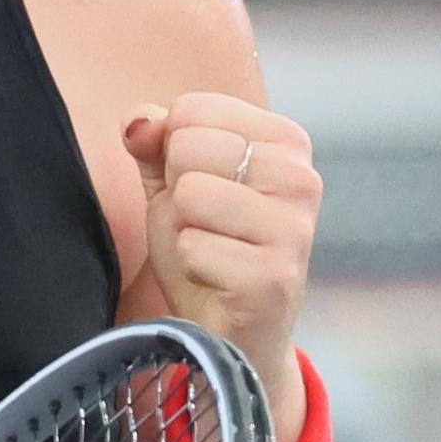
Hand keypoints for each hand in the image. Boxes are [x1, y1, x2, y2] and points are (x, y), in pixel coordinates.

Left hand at [122, 92, 322, 441]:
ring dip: (184, 230)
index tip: (202, 189)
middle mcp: (301, 177)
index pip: (191, 109)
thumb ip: (154, 141)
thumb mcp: (172, 184)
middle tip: (206, 227)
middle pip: (188, 147)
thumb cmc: (206, 247)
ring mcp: (294, 228)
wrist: (231, 333)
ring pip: (190, 194)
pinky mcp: (275, 277)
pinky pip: (193, 247)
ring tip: (212, 251)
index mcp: (285, 140)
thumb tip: (138, 122)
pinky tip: (217, 281)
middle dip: (178, 192)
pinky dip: (190, 268)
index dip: (173, 154)